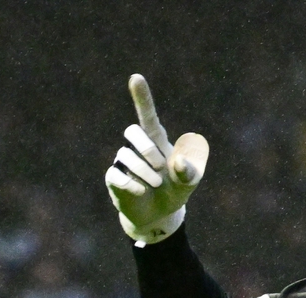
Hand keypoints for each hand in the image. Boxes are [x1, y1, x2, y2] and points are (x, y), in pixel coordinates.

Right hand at [105, 74, 209, 243]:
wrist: (161, 214)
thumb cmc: (176, 189)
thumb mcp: (190, 181)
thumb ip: (189, 171)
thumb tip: (176, 162)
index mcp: (157, 141)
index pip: (147, 115)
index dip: (142, 97)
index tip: (136, 77)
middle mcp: (138, 148)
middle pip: (132, 130)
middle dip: (145, 147)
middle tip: (160, 165)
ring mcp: (125, 162)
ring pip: (125, 155)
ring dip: (144, 171)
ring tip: (156, 185)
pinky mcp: (115, 179)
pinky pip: (115, 175)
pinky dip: (130, 184)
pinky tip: (141, 191)